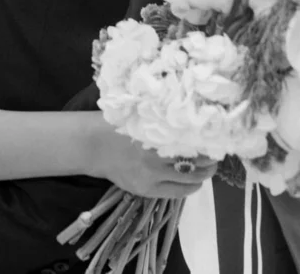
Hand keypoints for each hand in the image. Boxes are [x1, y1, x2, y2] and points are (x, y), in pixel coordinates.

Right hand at [90, 120, 216, 198]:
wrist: (93, 146)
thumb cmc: (118, 124)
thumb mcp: (141, 116)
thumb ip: (163, 122)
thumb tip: (193, 123)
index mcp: (154, 135)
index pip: (192, 142)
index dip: (207, 142)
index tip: (215, 137)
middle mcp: (155, 158)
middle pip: (196, 163)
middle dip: (210, 160)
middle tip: (215, 153)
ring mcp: (152, 177)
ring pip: (190, 179)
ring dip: (203, 174)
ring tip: (208, 167)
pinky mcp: (147, 190)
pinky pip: (178, 192)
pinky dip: (190, 186)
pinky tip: (193, 180)